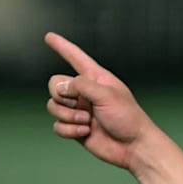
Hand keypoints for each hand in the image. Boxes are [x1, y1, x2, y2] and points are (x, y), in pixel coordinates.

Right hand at [44, 32, 154, 170]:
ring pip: (53, 106)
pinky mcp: (76, 128)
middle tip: (79, 104)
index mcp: (96, 78)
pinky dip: (69, 130)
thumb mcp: (106, 94)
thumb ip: (81, 85)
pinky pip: (57, 126)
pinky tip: (85, 132)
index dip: (62, 46)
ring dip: (68, 115)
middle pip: (55, 84)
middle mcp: (85, 92)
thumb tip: (62, 88)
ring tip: (87, 121)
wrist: (133, 147)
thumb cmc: (128, 118)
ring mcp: (79, 110)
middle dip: (62, 95)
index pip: (76, 58)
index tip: (49, 36)